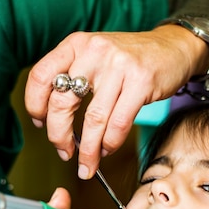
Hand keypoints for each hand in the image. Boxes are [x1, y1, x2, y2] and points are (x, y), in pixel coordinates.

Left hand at [25, 25, 208, 179]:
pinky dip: (110, 144)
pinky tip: (107, 149)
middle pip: (62, 103)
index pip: (40, 77)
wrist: (173, 48)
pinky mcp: (141, 83)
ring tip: (86, 164)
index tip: (40, 123)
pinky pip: (118, 124)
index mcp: (76, 44)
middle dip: (58, 136)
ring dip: (87, 151)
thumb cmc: (130, 58)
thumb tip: (51, 119)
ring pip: (92, 119)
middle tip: (64, 152)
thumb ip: (73, 76)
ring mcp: (118, 66)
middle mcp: (93, 52)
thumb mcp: (95, 56)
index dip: (35, 106)